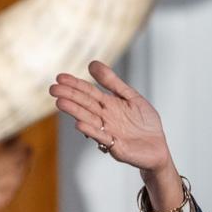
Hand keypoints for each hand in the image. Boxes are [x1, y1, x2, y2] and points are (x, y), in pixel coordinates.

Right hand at [49, 60, 172, 173]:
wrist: (158, 148)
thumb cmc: (145, 123)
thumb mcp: (132, 97)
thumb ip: (113, 83)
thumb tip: (92, 64)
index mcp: (109, 105)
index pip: (89, 92)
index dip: (75, 84)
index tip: (60, 77)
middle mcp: (105, 118)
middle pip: (85, 105)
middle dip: (70, 96)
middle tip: (53, 89)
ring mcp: (109, 132)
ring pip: (89, 120)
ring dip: (75, 112)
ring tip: (61, 103)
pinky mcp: (116, 147)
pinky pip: (102, 138)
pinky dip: (91, 131)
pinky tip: (79, 124)